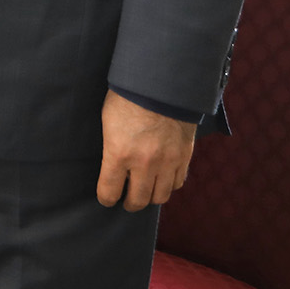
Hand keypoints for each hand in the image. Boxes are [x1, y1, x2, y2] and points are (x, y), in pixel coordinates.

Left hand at [97, 90, 195, 210]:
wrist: (161, 84)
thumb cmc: (127, 98)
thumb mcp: (108, 122)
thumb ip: (112, 148)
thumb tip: (113, 166)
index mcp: (119, 153)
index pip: (109, 190)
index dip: (106, 198)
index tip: (106, 199)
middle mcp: (144, 162)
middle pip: (138, 199)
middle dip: (129, 203)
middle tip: (125, 201)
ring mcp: (167, 161)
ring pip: (160, 196)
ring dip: (150, 197)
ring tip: (144, 193)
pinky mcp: (183, 157)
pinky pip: (177, 182)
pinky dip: (168, 185)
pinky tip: (161, 179)